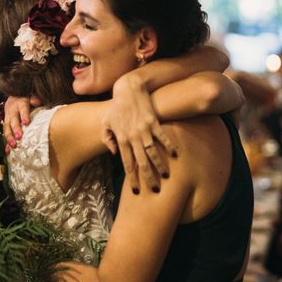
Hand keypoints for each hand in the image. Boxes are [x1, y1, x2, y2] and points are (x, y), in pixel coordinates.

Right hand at [3, 96, 41, 150]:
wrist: (14, 98)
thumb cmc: (27, 99)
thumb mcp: (31, 96)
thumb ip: (35, 99)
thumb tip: (37, 102)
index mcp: (20, 103)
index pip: (23, 109)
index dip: (24, 115)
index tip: (26, 123)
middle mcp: (12, 111)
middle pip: (13, 120)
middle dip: (15, 129)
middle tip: (19, 137)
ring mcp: (7, 118)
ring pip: (7, 127)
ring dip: (9, 137)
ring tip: (13, 145)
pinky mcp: (5, 125)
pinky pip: (5, 133)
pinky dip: (6, 142)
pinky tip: (7, 150)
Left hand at [106, 73, 176, 192]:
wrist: (128, 89)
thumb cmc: (116, 107)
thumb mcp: (105, 123)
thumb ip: (107, 139)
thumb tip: (114, 153)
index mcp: (121, 139)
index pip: (127, 164)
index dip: (132, 179)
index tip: (137, 191)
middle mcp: (133, 137)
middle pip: (142, 162)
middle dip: (149, 178)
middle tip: (155, 191)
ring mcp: (144, 130)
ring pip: (153, 152)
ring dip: (160, 165)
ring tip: (167, 177)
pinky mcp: (154, 122)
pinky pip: (163, 137)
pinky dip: (169, 146)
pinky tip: (175, 155)